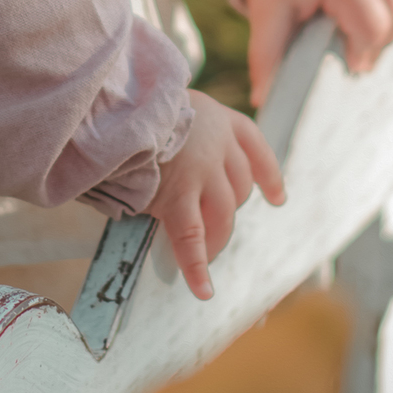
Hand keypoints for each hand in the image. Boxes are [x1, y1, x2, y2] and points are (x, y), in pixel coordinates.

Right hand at [146, 90, 284, 300]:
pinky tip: (202, 290)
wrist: (115, 102)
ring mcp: (200, 171)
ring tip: (207, 257)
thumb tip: (178, 157)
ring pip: (222, 215)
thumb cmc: (132, 103)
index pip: (254, 145)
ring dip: (217, 239)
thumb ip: (185, 129)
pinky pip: (191, 238)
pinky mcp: (177, 196)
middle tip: (213, 227)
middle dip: (228, 210)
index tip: (277, 198)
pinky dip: (196, 267)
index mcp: (216, 116)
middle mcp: (216, 143)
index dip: (268, 174)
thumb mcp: (169, 104)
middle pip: (238, 186)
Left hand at [246, 0, 392, 109]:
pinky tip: (379, 1)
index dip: (361, 50)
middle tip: (350, 41)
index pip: (373, 27)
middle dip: (374, 41)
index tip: (345, 56)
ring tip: (360, 23)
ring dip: (390, 22)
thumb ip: (266, 53)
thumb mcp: (267, 10)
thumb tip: (264, 99)